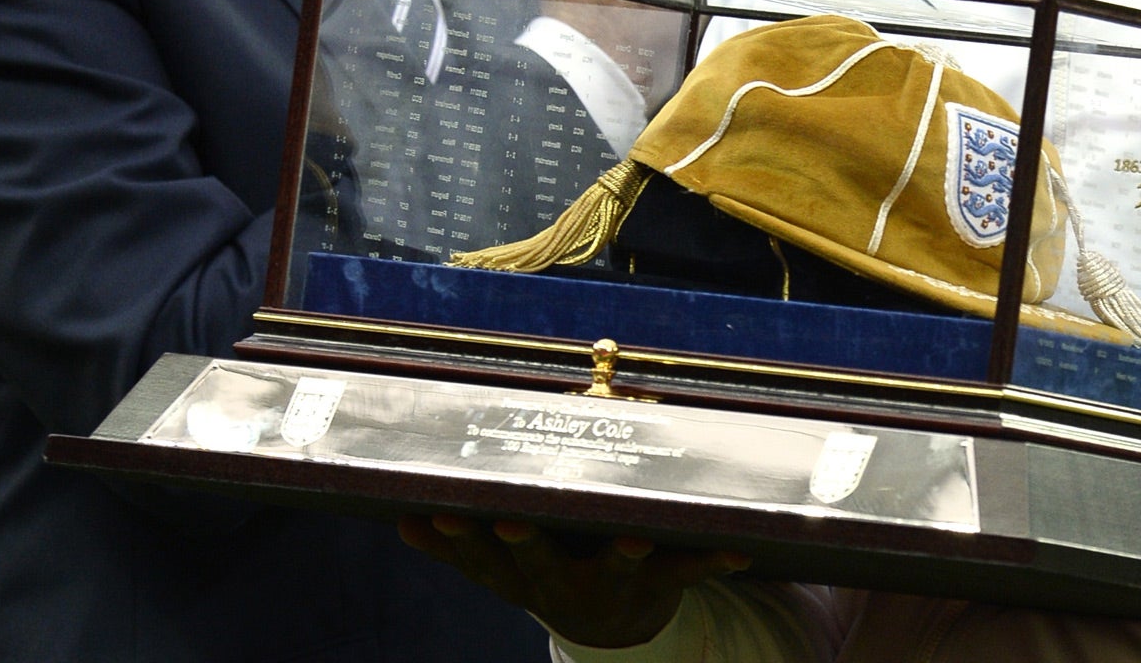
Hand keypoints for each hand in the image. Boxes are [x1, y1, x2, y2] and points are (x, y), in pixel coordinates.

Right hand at [398, 513, 749, 648]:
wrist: (615, 627)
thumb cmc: (550, 571)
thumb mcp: (502, 567)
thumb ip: (457, 544)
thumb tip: (402, 521)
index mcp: (522, 577)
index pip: (483, 558)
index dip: (461, 540)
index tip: (443, 514)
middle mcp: (564, 587)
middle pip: (541, 567)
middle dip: (527, 545)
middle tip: (511, 519)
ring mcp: (612, 587)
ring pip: (616, 572)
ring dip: (622, 557)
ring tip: (631, 539)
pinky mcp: (659, 585)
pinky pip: (688, 573)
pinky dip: (713, 561)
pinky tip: (738, 551)